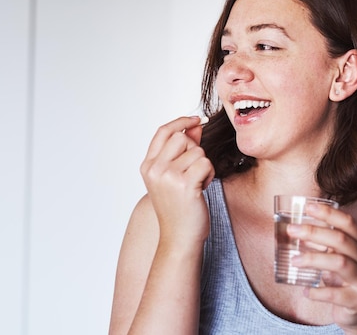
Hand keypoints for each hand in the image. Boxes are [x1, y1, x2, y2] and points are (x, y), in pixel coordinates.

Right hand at [140, 116, 214, 244]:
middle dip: (195, 151)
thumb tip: (196, 123)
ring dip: (203, 166)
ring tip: (196, 183)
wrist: (179, 238)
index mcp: (147, 166)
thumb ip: (183, 149)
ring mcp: (167, 177)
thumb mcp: (175, 176)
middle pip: (182, 138)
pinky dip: (209, 175)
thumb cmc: (179, 208)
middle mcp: (154, 169)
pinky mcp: (184, 184)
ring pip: (197, 151)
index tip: (196, 119)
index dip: (180, 121)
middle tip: (193, 172)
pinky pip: (205, 163)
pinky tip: (201, 188)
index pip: (163, 132)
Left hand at [287, 204, 356, 332]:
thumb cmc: (343, 280)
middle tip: (291, 230)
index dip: (329, 213)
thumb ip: (322, 245)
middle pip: (341, 240)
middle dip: (314, 232)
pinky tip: (305, 291)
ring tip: (294, 261)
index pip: (349, 223)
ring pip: (340, 263)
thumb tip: (296, 230)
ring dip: (313, 259)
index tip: (307, 207)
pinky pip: (335, 295)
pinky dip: (317, 292)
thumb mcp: (337, 258)